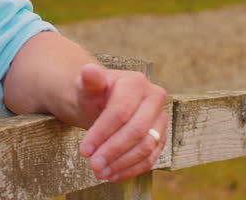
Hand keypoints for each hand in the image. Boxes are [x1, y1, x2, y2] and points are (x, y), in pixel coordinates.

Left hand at [74, 64, 167, 183]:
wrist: (102, 101)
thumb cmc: (93, 93)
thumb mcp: (87, 85)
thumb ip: (89, 79)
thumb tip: (89, 70)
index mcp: (136, 82)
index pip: (121, 111)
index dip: (102, 132)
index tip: (84, 150)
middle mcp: (154, 98)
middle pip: (137, 130)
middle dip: (113, 150)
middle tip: (93, 165)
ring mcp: (160, 119)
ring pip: (146, 147)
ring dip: (122, 163)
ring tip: (100, 172)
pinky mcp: (161, 137)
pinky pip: (150, 158)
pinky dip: (131, 169)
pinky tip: (112, 175)